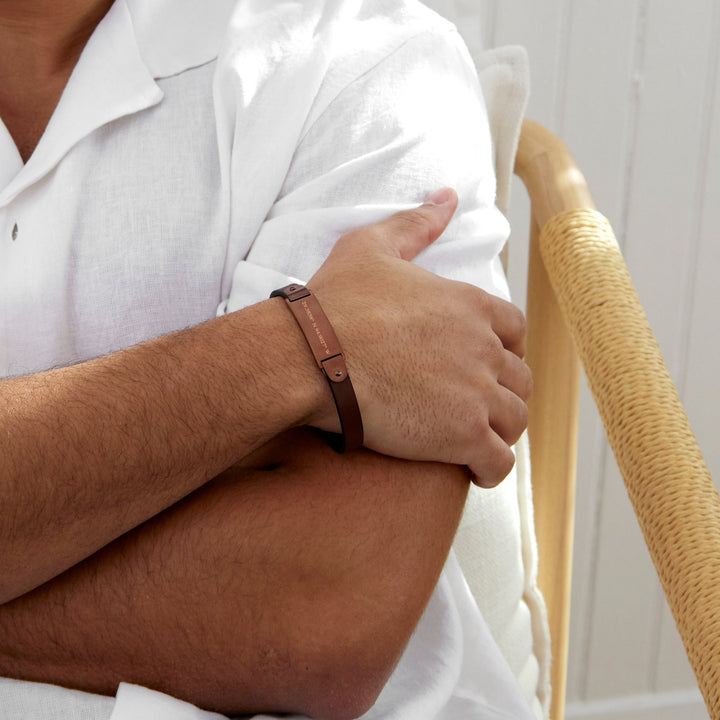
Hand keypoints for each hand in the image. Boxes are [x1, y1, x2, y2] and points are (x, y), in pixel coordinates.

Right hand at [305, 189, 531, 487]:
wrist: (311, 356)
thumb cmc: (336, 303)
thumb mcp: (373, 246)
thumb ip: (417, 223)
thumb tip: (447, 194)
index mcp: (470, 305)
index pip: (515, 331)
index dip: (502, 349)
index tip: (479, 363)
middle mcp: (484, 348)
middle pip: (519, 377)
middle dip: (501, 391)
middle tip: (472, 404)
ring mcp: (476, 393)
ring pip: (515, 419)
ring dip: (498, 430)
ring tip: (472, 438)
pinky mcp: (461, 435)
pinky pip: (499, 462)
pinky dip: (491, 469)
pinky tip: (472, 469)